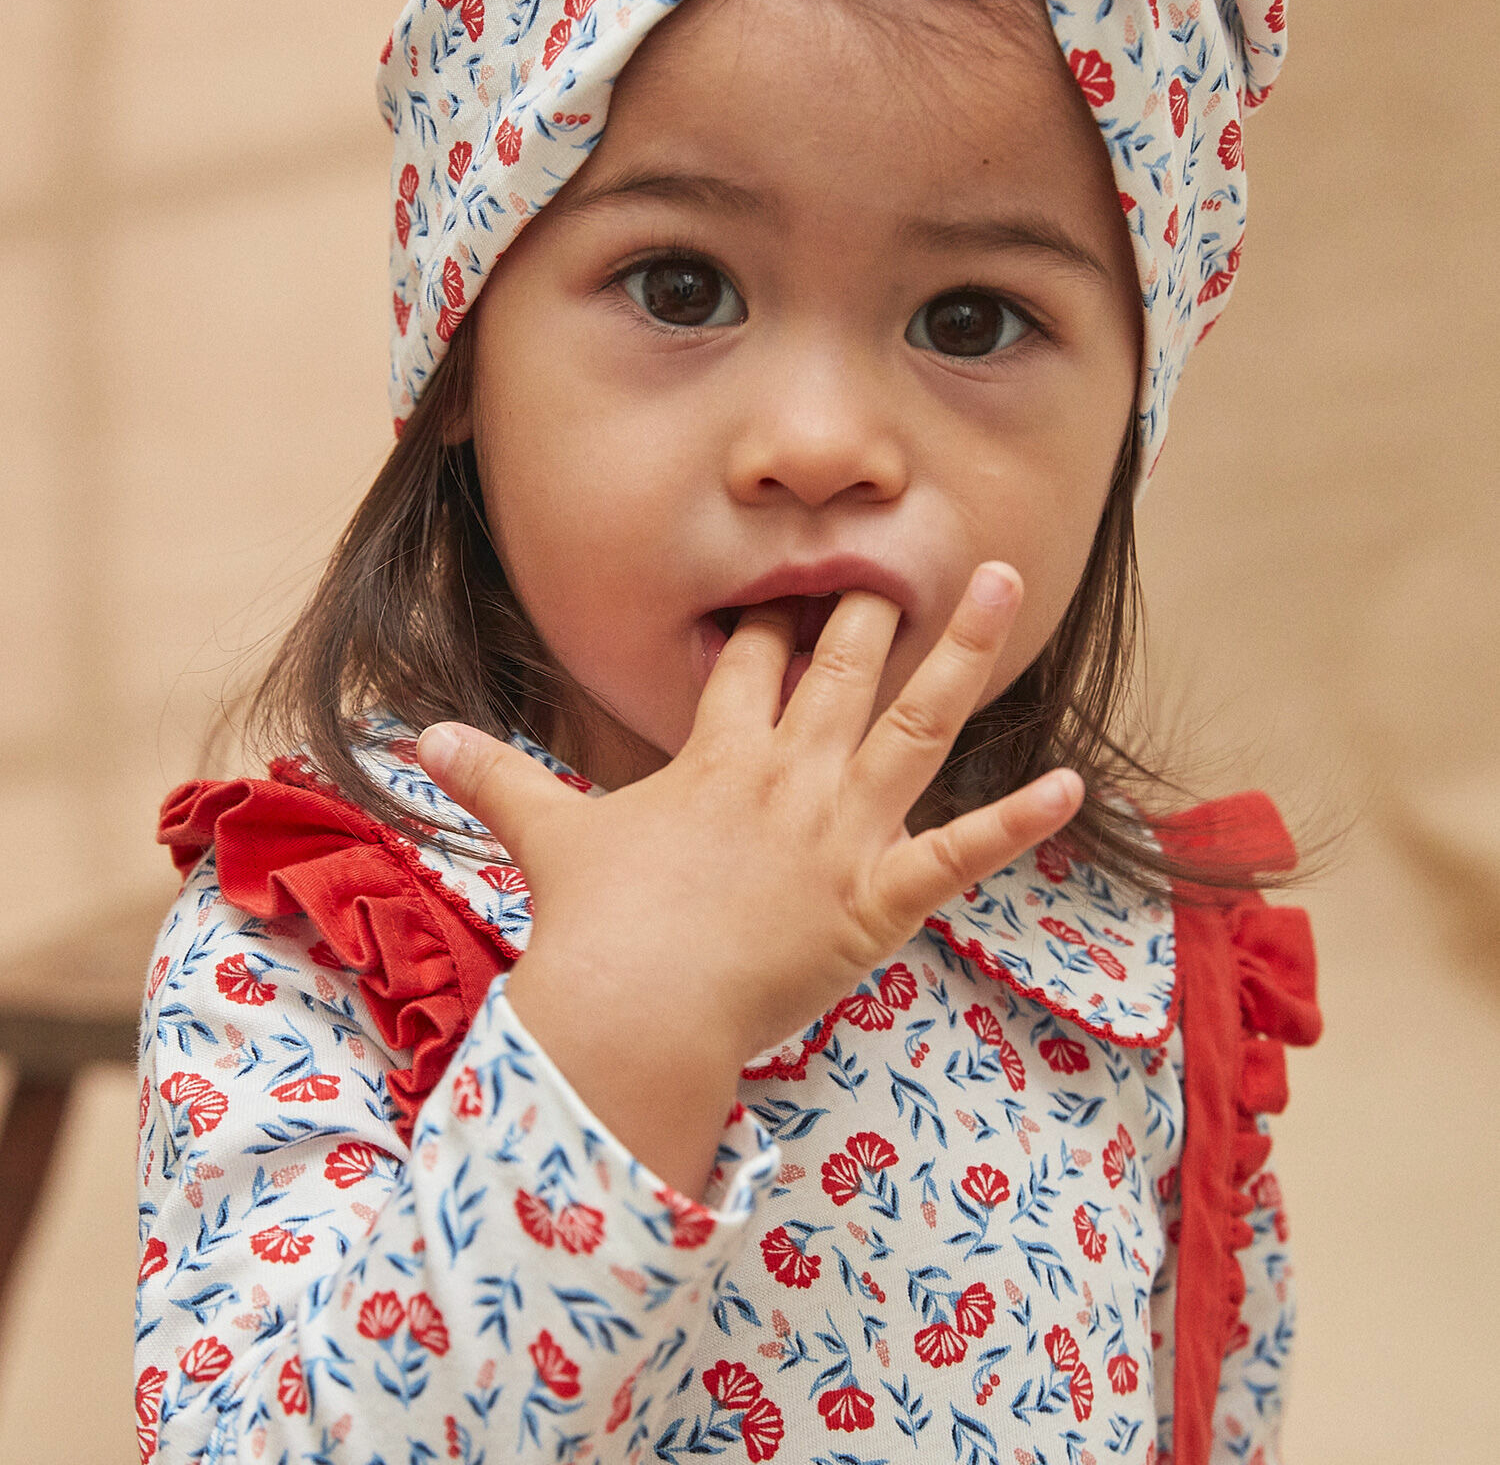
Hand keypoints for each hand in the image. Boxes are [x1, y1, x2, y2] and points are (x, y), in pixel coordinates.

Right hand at [417, 564, 1081, 1077]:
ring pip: (918, 724)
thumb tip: (419, 736)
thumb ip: (495, 777)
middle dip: (873, 607)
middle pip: (843, 669)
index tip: (793, 587)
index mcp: (720, 757)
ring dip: (965, 653)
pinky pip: (962, 853)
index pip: (753, 667)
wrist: (638, 1007)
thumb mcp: (546, 835)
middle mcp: (791, 774)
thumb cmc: (597, 922)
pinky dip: (1018, 822)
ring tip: (1009, 582)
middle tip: (905, 554)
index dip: (773, 625)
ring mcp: (843, 830)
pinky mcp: (881, 897)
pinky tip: (1070, 784)